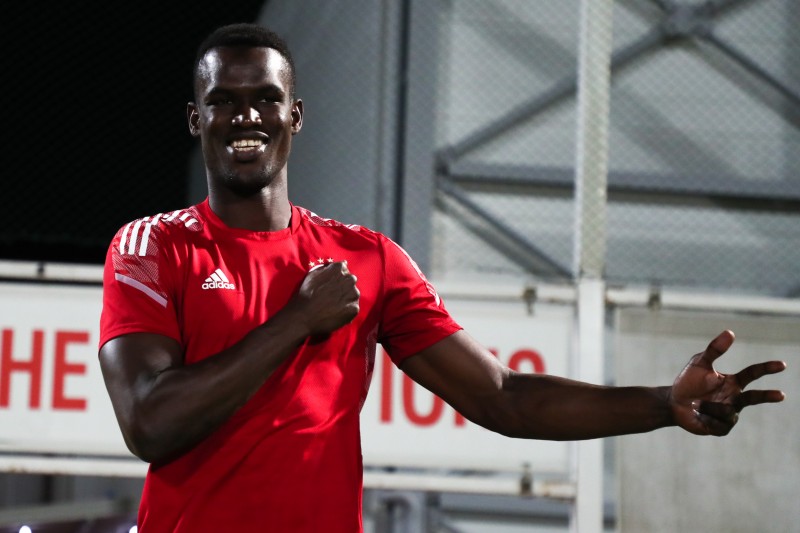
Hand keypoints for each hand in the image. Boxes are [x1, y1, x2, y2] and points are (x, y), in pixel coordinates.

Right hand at [287, 261, 359, 336]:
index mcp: (340, 268)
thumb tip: (343, 263)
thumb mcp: (313, 274)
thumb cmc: (307, 294)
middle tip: (332, 295)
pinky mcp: (354, 308)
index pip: (344, 269)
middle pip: (350, 281)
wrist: (305, 316)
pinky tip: (336, 312)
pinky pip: (353, 307)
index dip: (337, 277)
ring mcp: (353, 294)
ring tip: (334, 305)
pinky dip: (347, 310)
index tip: (331, 284)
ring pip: (353, 294)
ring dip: (346, 298)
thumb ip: (329, 267)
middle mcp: (350, 279)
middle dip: (343, 286)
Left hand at [669, 330, 785, 435]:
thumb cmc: (688, 382)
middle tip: (781, 395)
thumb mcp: (699, 363)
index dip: (766, 369)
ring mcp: (730, 415)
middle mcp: (735, 399)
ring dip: (709, 406)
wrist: (673, 403)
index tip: (781, 365)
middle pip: (754, 397)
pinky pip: (718, 423)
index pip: (752, 374)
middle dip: (766, 396)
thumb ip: (714, 350)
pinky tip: (698, 416)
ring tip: (695, 404)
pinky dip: (705, 417)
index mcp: (732, 382)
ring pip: (727, 411)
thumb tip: (730, 332)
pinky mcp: (722, 428)